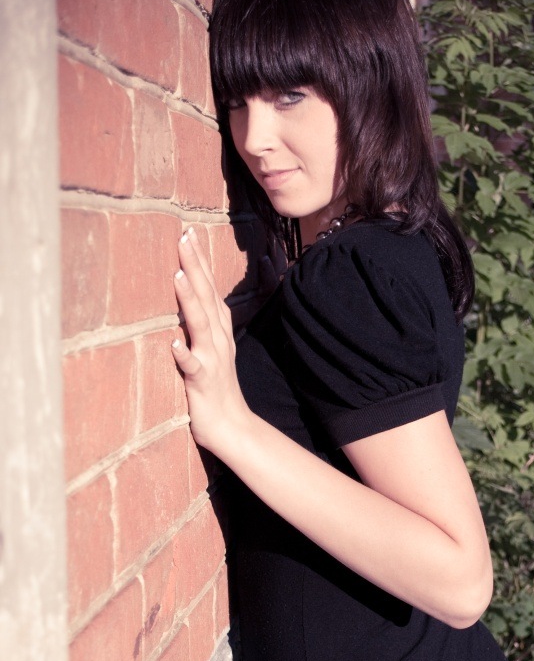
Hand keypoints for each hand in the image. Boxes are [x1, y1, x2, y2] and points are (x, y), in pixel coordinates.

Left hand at [171, 228, 247, 455]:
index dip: (200, 262)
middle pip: (206, 297)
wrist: (233, 427)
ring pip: (201, 325)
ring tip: (177, 276)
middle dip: (195, 267)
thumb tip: (188, 295)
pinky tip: (173, 343)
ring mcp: (211, 359)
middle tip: (184, 238)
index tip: (189, 232)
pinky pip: (192, 367)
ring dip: (190, 300)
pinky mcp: (202, 383)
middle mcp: (217, 339)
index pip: (209, 288)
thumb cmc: (216, 388)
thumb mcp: (211, 348)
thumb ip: (201, 322)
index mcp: (218, 330)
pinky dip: (184, 354)